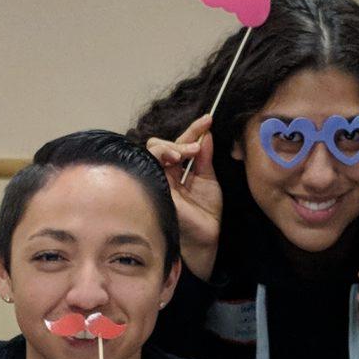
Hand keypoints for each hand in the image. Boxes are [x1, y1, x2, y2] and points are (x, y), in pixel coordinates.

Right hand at [144, 113, 222, 281]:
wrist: (206, 239)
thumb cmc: (206, 214)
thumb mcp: (209, 180)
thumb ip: (204, 158)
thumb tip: (206, 134)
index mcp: (178, 170)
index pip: (180, 143)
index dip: (193, 130)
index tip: (208, 119)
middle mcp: (165, 173)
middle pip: (161, 144)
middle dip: (181, 138)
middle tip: (196, 146)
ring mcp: (157, 180)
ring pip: (152, 150)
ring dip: (170, 145)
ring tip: (188, 151)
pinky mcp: (153, 187)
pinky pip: (150, 164)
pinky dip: (162, 156)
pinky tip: (176, 157)